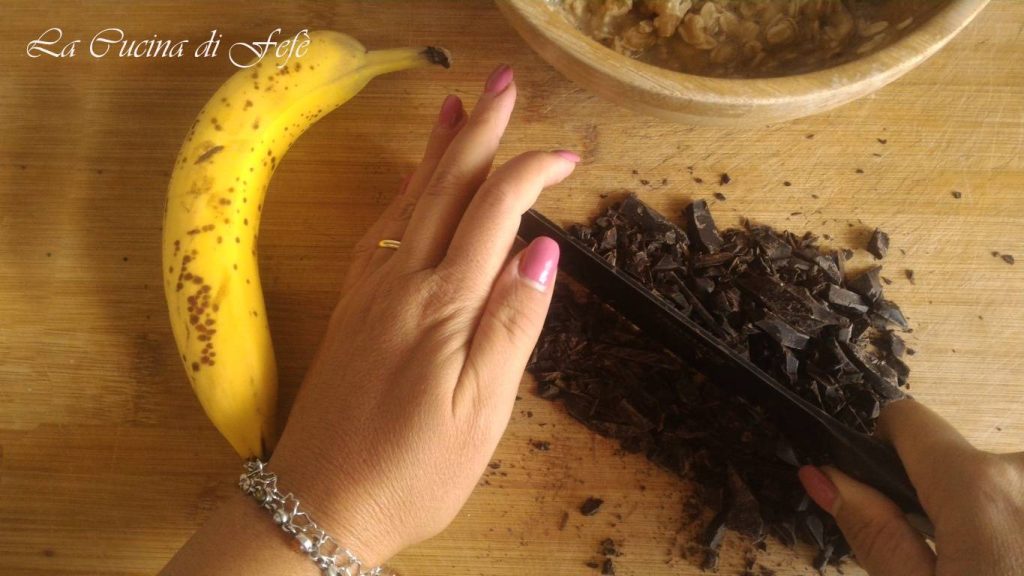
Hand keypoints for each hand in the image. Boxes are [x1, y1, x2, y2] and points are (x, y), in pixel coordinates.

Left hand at [268, 64, 577, 565]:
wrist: (319, 504)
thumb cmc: (414, 470)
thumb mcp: (482, 410)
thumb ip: (511, 325)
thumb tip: (542, 251)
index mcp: (444, 302)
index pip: (495, 210)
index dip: (532, 171)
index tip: (569, 155)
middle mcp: (402, 281)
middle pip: (446, 187)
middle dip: (477, 130)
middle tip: (499, 82)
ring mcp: (370, 291)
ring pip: (408, 201)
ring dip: (435, 152)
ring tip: (452, 108)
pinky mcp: (351, 308)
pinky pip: (380, 230)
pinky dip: (401, 195)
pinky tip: (407, 189)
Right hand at [799, 399, 1023, 575]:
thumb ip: (877, 534)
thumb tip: (824, 476)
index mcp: (978, 487)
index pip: (907, 419)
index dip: (879, 451)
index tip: (882, 497)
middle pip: (956, 460)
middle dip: (942, 501)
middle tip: (949, 568)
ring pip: (1000, 484)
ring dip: (991, 520)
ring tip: (992, 572)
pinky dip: (1018, 527)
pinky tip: (1015, 564)